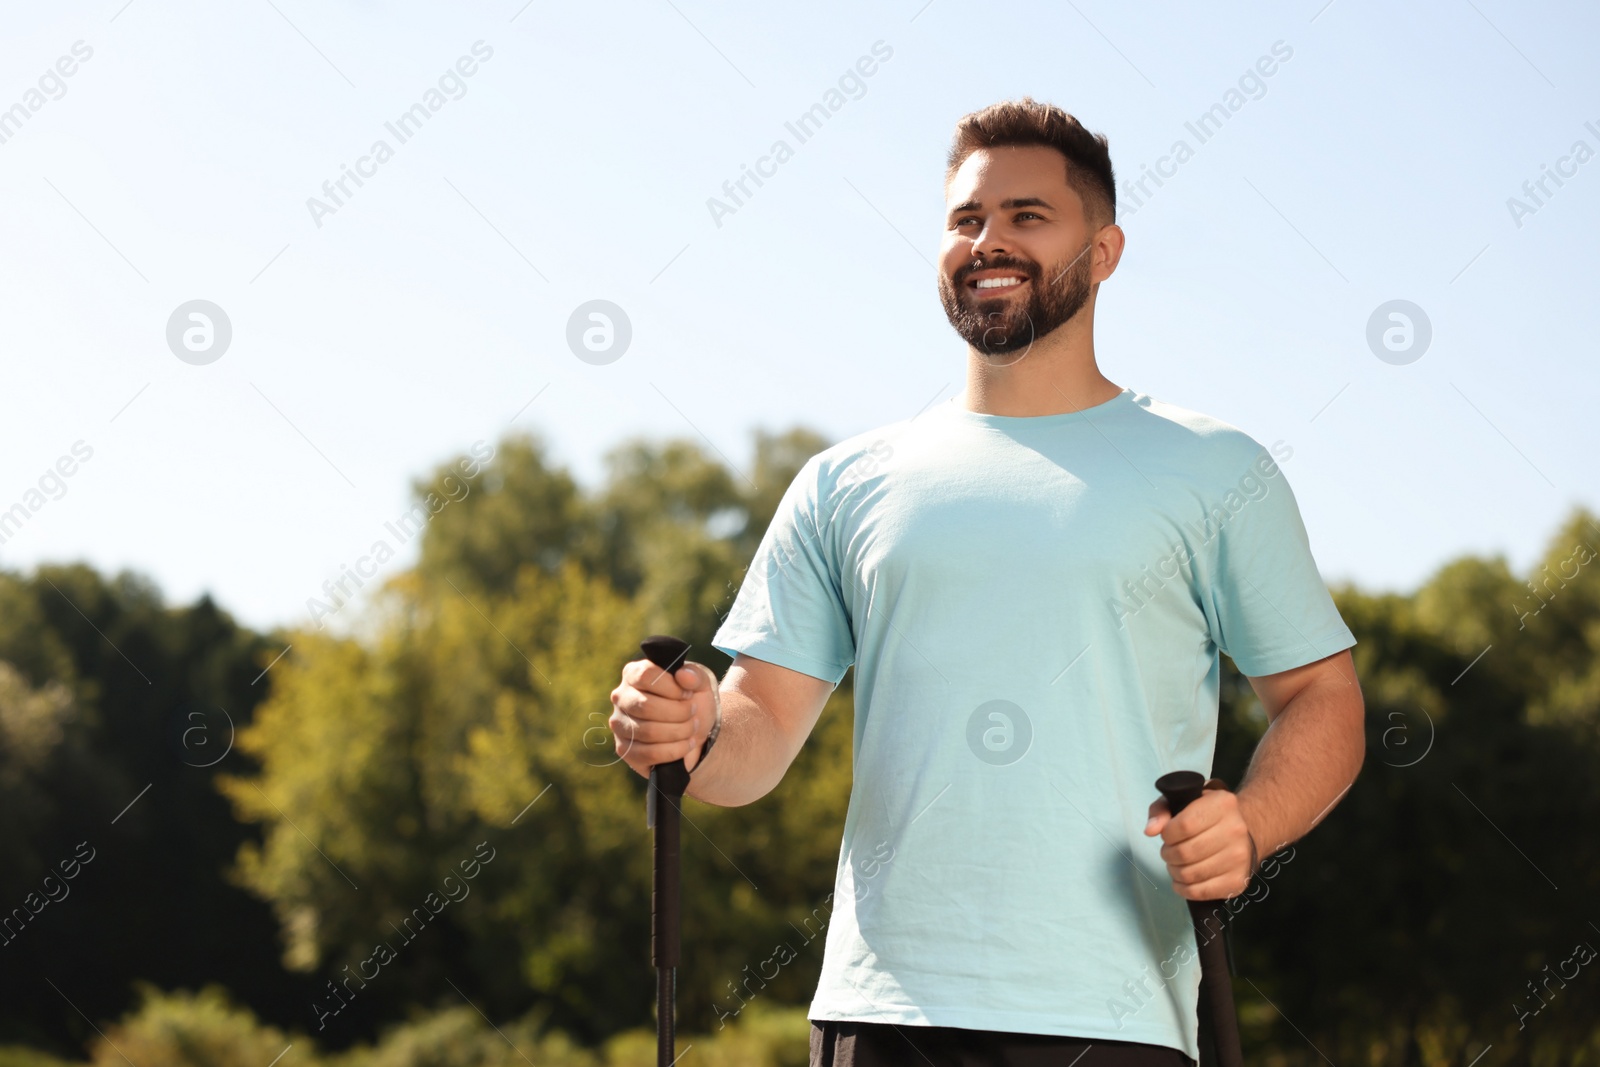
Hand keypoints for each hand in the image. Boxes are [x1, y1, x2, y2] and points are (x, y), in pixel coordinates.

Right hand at [608, 658, 719, 779]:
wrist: (694, 735)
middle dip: (678, 713)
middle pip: (645, 706)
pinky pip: (649, 753)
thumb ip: (696, 675)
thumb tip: (684, 675)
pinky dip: (675, 750)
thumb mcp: (700, 685)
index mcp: (634, 674)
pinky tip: (687, 744)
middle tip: (693, 713)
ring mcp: (620, 724)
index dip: (671, 687)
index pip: (645, 676)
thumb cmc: (691, 704)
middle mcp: (621, 697)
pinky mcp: (624, 749)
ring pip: (648, 731)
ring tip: (692, 728)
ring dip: (679, 731)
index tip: (688, 694)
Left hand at [1144, 779, 1257, 900]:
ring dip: (1174, 872)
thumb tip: (1150, 830)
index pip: (1184, 825)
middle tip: (1169, 852)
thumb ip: (1161, 811)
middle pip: (1185, 852)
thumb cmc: (1206, 817)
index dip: (1167, 834)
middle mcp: (1235, 830)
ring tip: (1176, 864)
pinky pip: (1200, 892)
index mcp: (1222, 804)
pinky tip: (1183, 880)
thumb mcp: (1182, 802)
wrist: (1241, 835)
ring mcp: (1239, 858)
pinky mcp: (1238, 881)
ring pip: (1190, 874)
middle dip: (1168, 854)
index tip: (1167, 835)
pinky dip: (1184, 889)